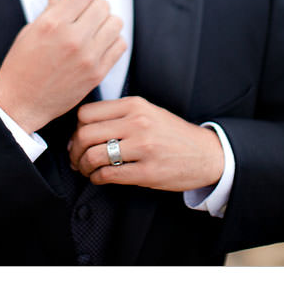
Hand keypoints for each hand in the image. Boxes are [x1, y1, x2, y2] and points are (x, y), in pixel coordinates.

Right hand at [0, 0, 126, 133]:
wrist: (21, 102)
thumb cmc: (21, 65)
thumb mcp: (29, 31)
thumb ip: (48, 7)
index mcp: (51, 23)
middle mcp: (72, 38)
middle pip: (102, 5)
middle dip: (93, 7)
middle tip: (84, 15)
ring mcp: (88, 57)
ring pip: (115, 23)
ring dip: (106, 22)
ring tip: (93, 30)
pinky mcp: (97, 73)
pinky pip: (120, 45)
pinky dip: (112, 41)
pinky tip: (99, 45)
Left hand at [68, 96, 224, 191]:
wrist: (208, 154)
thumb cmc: (171, 133)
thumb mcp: (147, 112)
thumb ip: (118, 114)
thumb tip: (81, 127)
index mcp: (134, 105)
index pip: (86, 113)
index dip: (76, 128)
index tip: (78, 138)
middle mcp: (138, 123)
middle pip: (85, 134)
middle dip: (75, 150)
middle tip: (76, 158)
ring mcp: (144, 148)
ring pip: (94, 156)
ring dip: (83, 166)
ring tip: (86, 170)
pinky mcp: (148, 172)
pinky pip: (109, 175)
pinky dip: (97, 178)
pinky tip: (99, 178)